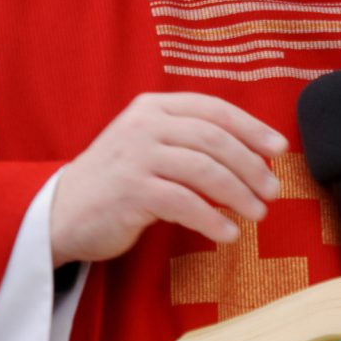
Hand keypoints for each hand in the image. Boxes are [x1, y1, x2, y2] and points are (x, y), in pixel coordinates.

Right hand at [48, 93, 286, 264]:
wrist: (60, 211)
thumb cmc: (118, 182)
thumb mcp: (152, 147)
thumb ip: (191, 143)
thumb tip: (254, 159)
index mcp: (154, 106)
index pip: (214, 109)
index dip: (252, 128)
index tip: (280, 149)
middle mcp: (145, 124)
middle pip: (215, 140)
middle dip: (251, 166)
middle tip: (273, 191)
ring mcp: (135, 156)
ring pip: (204, 170)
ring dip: (238, 194)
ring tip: (258, 214)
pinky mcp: (130, 190)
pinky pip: (184, 203)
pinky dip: (212, 219)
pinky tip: (228, 234)